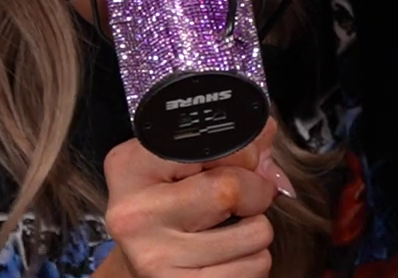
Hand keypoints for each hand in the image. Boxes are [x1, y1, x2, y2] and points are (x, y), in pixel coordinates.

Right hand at [94, 119, 294, 277]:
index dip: (241, 155)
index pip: (210, 144)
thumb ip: (225, 146)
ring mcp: (157, 257)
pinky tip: (223, 259)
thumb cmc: (163, 210)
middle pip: (231, 189)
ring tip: (226, 232)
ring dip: (255, 232)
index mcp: (131, 167)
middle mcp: (137, 212)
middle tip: (239, 201)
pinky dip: (251, 262)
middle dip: (254, 192)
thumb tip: (266, 133)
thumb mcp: (177, 167)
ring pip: (255, 233)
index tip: (239, 164)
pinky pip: (253, 267)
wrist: (136, 270)